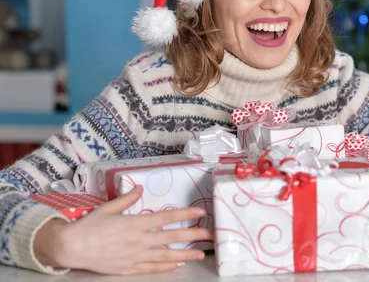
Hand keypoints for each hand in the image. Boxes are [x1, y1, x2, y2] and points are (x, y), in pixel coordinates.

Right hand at [34, 185, 211, 274]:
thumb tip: (139, 187)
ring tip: (200, 254)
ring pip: (165, 256)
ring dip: (185, 254)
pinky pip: (152, 268)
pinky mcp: (129, 268)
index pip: (166, 218)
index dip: (185, 214)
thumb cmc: (88, 225)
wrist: (71, 247)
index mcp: (135, 223)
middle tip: (209, 235)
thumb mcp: (108, 207)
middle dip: (192, 235)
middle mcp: (139, 240)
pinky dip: (166, 267)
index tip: (200, 212)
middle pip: (171, 237)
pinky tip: (178, 265)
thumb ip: (127, 199)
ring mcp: (135, 256)